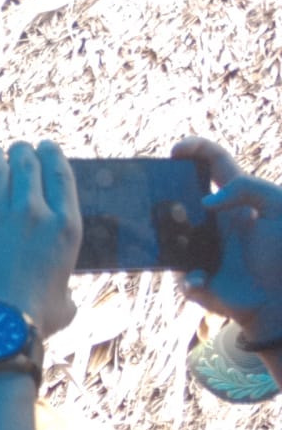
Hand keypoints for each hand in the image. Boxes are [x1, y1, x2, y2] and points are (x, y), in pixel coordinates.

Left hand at [0, 142, 79, 338]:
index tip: (46, 145)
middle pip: (27, 167)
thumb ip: (65, 291)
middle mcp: (33, 215)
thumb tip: (65, 300)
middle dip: (22, 151)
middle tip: (18, 148)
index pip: (61, 176)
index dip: (52, 155)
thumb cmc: (33, 321)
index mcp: (65, 227)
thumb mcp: (65, 304)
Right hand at [171, 137, 281, 341]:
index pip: (213, 163)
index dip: (195, 149)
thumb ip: (247, 189)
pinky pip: (182, 277)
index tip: (175, 150)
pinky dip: (192, 279)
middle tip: (160, 197)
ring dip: (170, 241)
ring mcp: (201, 250)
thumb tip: (205, 203)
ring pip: (169, 239)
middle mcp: (214, 221)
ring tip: (185, 246)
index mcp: (235, 200)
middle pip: (179, 198)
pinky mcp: (197, 280)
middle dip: (164, 194)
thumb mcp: (278, 207)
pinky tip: (205, 280)